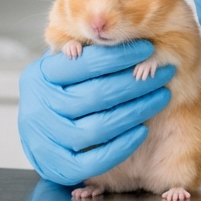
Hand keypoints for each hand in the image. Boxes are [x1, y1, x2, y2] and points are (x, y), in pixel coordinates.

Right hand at [18, 41, 174, 185]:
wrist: (39, 135)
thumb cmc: (61, 90)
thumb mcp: (65, 65)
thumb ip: (86, 50)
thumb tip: (116, 33)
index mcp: (40, 75)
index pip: (83, 62)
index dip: (119, 56)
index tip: (147, 48)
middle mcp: (38, 107)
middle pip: (96, 94)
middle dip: (136, 82)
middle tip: (162, 72)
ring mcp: (45, 140)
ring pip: (98, 127)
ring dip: (137, 111)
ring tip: (161, 96)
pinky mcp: (57, 167)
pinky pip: (95, 160)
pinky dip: (122, 145)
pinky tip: (142, 129)